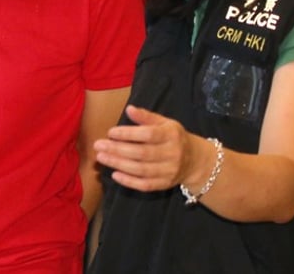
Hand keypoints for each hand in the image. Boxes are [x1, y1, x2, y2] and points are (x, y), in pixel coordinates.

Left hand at [93, 105, 211, 192]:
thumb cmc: (173, 137)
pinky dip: (129, 181)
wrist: (194, 160)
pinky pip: (145, 185)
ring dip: (119, 164)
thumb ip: (146, 116)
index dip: (128, 134)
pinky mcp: (164, 184)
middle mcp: (172, 153)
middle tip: (99, 146)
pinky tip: (115, 174)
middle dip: (117, 150)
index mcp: (171, 135)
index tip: (110, 132)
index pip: (148, 134)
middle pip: (142, 153)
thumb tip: (129, 109)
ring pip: (141, 170)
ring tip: (102, 158)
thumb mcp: (164, 122)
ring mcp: (169, 171)